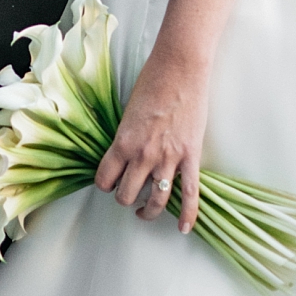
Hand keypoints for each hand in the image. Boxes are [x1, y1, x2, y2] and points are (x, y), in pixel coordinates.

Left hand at [94, 45, 207, 233]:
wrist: (180, 67)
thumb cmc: (153, 80)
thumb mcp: (128, 111)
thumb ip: (126, 136)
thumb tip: (126, 154)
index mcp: (123, 142)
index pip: (105, 179)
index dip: (105, 184)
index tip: (109, 181)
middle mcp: (143, 155)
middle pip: (127, 194)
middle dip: (124, 197)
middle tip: (127, 192)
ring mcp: (168, 158)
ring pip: (155, 200)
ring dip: (147, 211)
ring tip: (144, 211)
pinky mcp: (190, 157)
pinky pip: (189, 194)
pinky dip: (187, 215)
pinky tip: (184, 228)